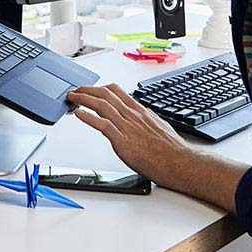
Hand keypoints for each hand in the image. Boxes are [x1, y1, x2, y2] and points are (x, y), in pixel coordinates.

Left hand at [67, 84, 192, 185]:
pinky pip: (103, 125)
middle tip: (75, 91)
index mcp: (140, 111)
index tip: (90, 89)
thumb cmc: (171, 150)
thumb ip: (147, 120)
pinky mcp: (123, 141)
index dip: (100, 88)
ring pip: (102, 106)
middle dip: (87, 91)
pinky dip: (89, 117)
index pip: (117, 92)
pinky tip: (79, 113)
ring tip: (72, 98)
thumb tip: (142, 116)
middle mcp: (133, 115)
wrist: (179, 163)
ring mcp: (128, 127)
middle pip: (105, 95)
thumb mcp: (159, 126)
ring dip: (83, 99)